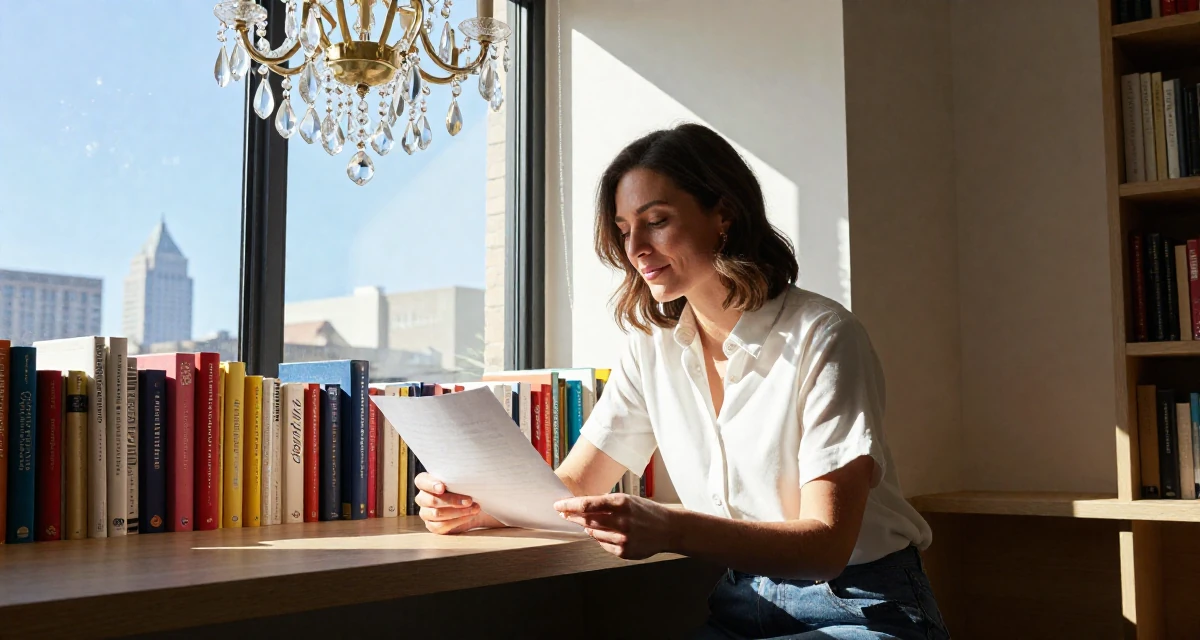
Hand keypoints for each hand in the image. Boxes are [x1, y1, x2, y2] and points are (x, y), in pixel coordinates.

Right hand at [414, 472, 502, 534]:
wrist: (471, 505)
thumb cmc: (464, 488)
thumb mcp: (461, 480)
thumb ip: (458, 477)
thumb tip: (466, 475)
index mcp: (425, 482)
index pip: (421, 481)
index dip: (431, 484)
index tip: (442, 487)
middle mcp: (422, 498)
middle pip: (432, 500)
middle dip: (452, 500)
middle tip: (469, 500)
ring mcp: (426, 513)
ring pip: (437, 514)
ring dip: (458, 512)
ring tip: (474, 509)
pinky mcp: (432, 525)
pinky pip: (441, 526)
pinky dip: (457, 521)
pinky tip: (469, 516)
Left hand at [554, 493, 674, 559]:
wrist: (668, 529)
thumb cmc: (646, 511)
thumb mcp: (628, 499)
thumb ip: (605, 503)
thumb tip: (580, 507)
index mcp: (621, 503)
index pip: (587, 505)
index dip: (569, 506)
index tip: (558, 505)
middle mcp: (621, 521)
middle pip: (587, 520)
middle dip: (573, 517)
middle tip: (564, 514)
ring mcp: (623, 538)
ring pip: (593, 534)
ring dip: (588, 528)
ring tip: (589, 523)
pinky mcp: (624, 552)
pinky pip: (603, 545)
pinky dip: (601, 538)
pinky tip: (606, 533)